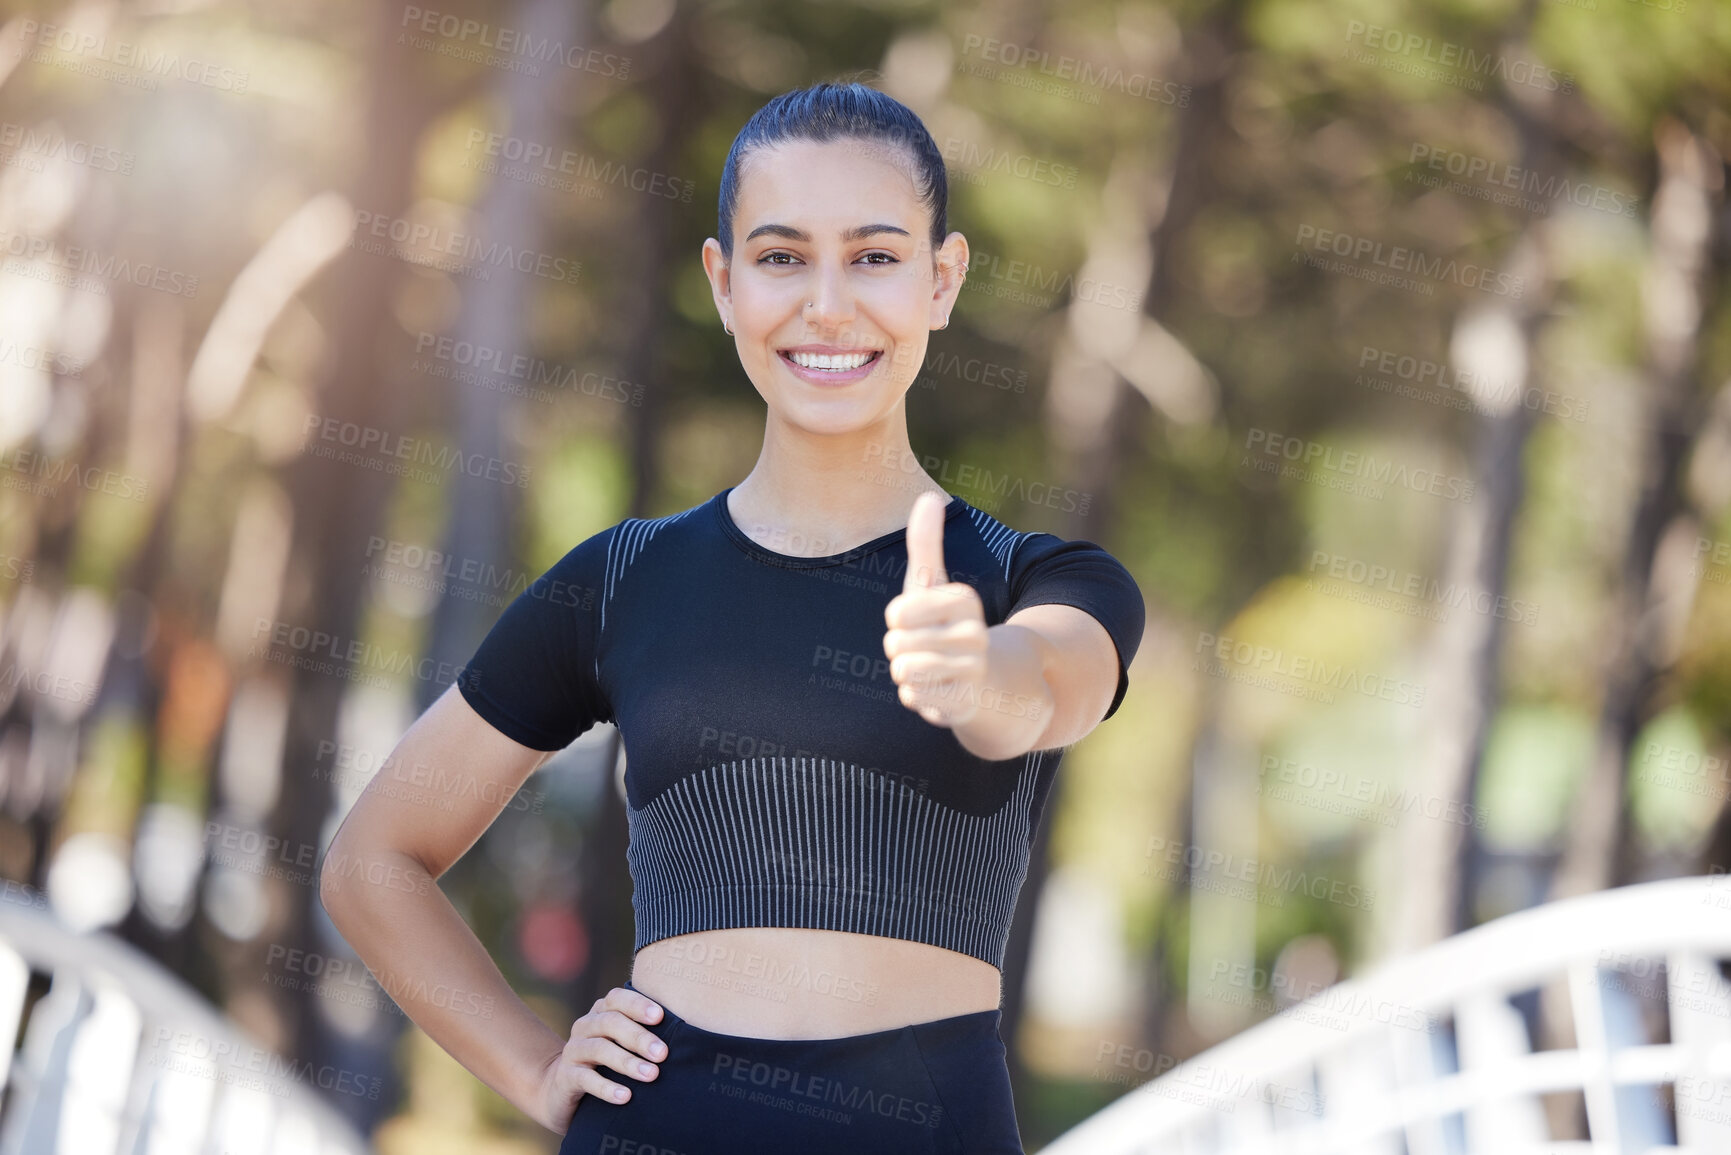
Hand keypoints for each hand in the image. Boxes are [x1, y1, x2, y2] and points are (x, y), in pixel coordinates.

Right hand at [533, 986, 667, 1132]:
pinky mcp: (566, 1076)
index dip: (638, 1004)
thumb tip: (687, 1034)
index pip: (617, 998)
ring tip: (651, 1075)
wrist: (562, 1087)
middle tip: (663, 1054)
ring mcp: (573, 1050)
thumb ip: (644, 1033)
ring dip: (627, 1062)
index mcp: (601, 1012)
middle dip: (639, 1037)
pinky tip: (626, 1097)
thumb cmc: (607, 1062)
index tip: (660, 1016)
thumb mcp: (621, 1043)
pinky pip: (586, 1079)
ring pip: (600, 1049)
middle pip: (611, 1023)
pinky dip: (607, 1088)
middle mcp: (585, 1026)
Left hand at [883, 491, 987, 727]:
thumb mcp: (934, 584)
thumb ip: (927, 543)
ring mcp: (972, 670)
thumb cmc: (947, 626)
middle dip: (900, 648)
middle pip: (896, 643)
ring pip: (904, 671)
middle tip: (923, 647)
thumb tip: (929, 496)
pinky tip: (934, 689)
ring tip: (927, 667)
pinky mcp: (965, 702)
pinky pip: (913, 697)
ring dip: (906, 672)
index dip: (898, 618)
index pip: (898, 611)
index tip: (914, 619)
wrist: (986, 683)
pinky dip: (915, 694)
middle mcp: (974, 634)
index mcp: (964, 600)